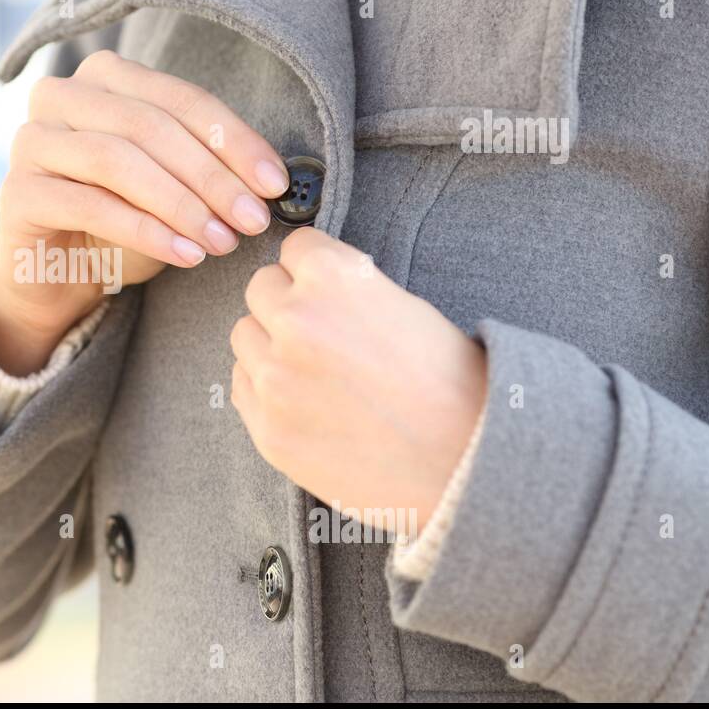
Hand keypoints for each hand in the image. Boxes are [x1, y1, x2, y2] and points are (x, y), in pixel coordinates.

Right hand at [0, 49, 288, 374]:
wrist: (56, 278)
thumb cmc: (121, 225)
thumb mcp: (173, 188)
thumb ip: (208, 170)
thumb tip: (271, 179)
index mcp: (103, 78)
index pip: (179, 99)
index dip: (233, 139)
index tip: (275, 183)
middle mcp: (59, 96)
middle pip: (150, 125)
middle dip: (211, 176)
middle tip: (252, 219)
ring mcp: (31, 141)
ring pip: (118, 160)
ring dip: (180, 204)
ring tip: (220, 242)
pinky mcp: (17, 192)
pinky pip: (90, 205)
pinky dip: (145, 231)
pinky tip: (184, 255)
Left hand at [230, 227, 486, 529]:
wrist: (466, 462)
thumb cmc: (450, 384)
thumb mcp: (405, 306)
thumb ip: (348, 288)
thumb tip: (312, 284)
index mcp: (333, 278)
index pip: (294, 246)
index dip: (313, 267)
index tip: (323, 285)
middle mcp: (295, 321)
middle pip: (260, 288)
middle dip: (287, 302)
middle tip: (320, 329)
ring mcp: (275, 378)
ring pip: (245, 336)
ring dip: (270, 343)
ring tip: (312, 367)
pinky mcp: (267, 427)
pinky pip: (242, 385)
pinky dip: (263, 386)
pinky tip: (302, 398)